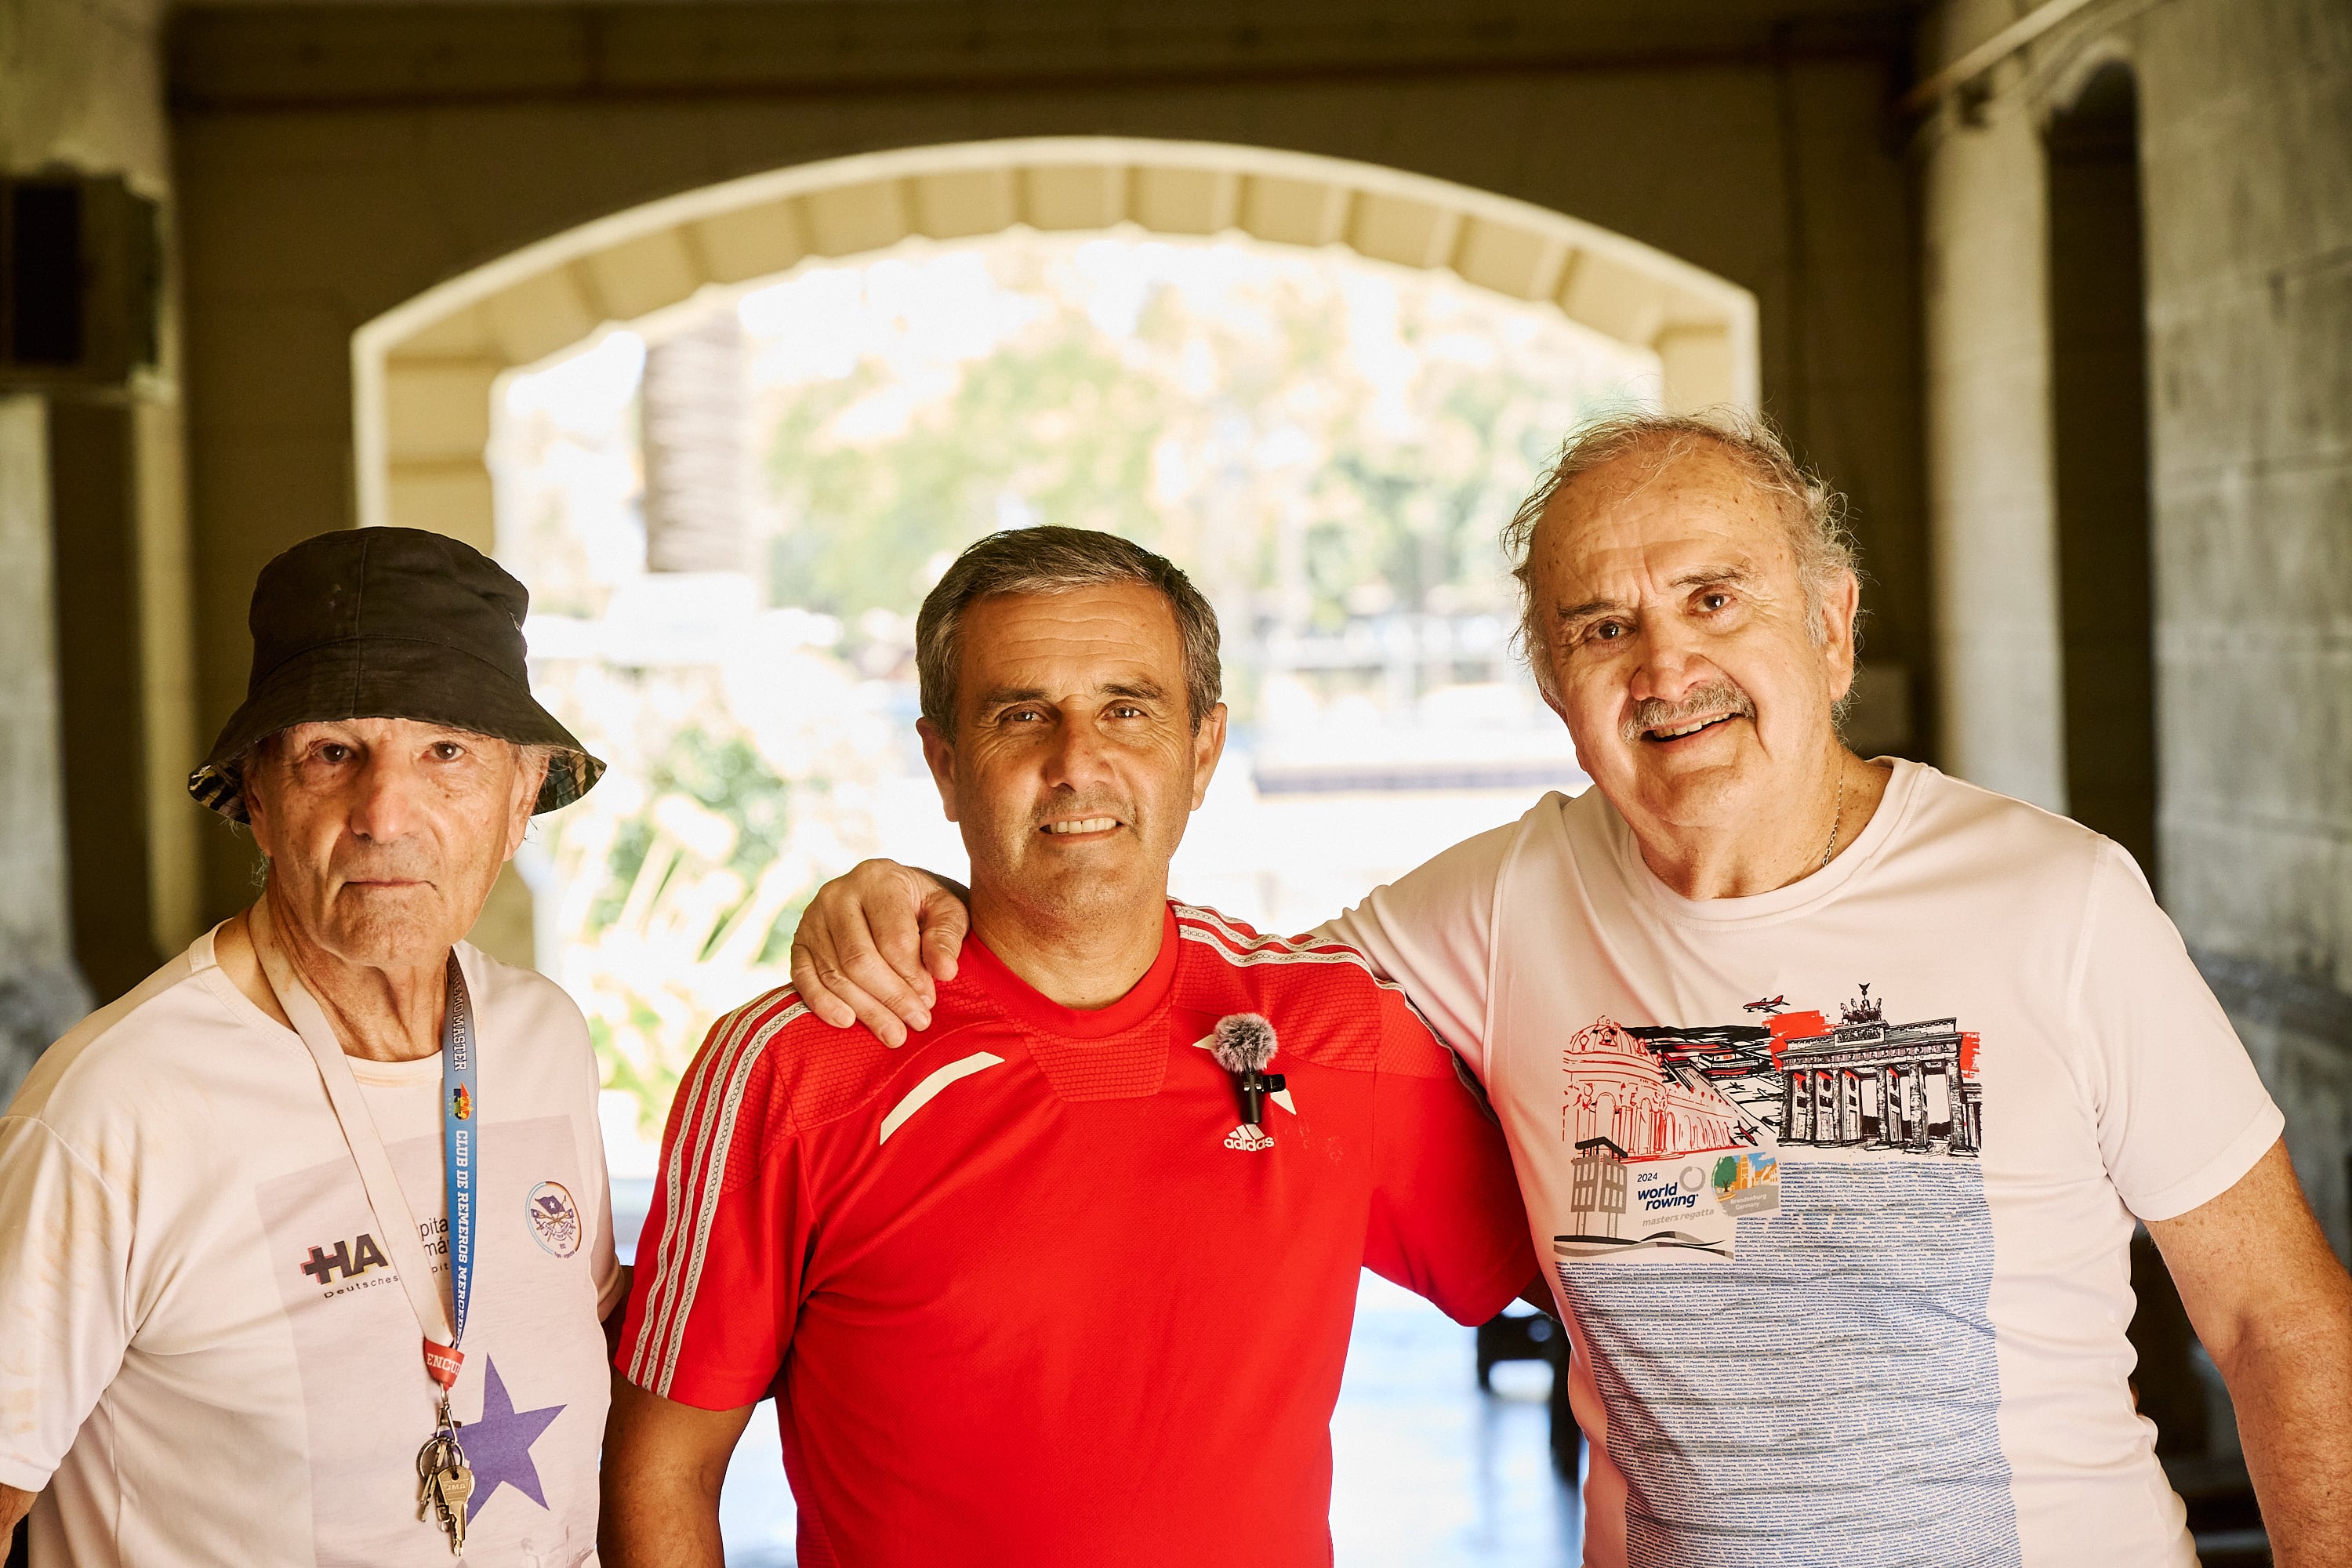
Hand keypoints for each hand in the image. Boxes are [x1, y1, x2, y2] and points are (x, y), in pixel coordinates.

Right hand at [788, 860, 971, 1045]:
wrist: (890, 896)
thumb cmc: (924, 907)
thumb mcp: (947, 911)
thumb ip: (947, 937)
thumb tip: (945, 972)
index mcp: (878, 878)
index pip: (893, 938)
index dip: (912, 975)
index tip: (930, 1001)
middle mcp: (838, 893)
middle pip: (860, 959)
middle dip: (891, 997)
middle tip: (917, 1023)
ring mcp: (812, 917)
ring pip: (834, 973)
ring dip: (865, 1008)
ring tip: (893, 1034)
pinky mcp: (798, 941)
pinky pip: (803, 977)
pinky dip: (822, 1003)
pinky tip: (846, 1022)